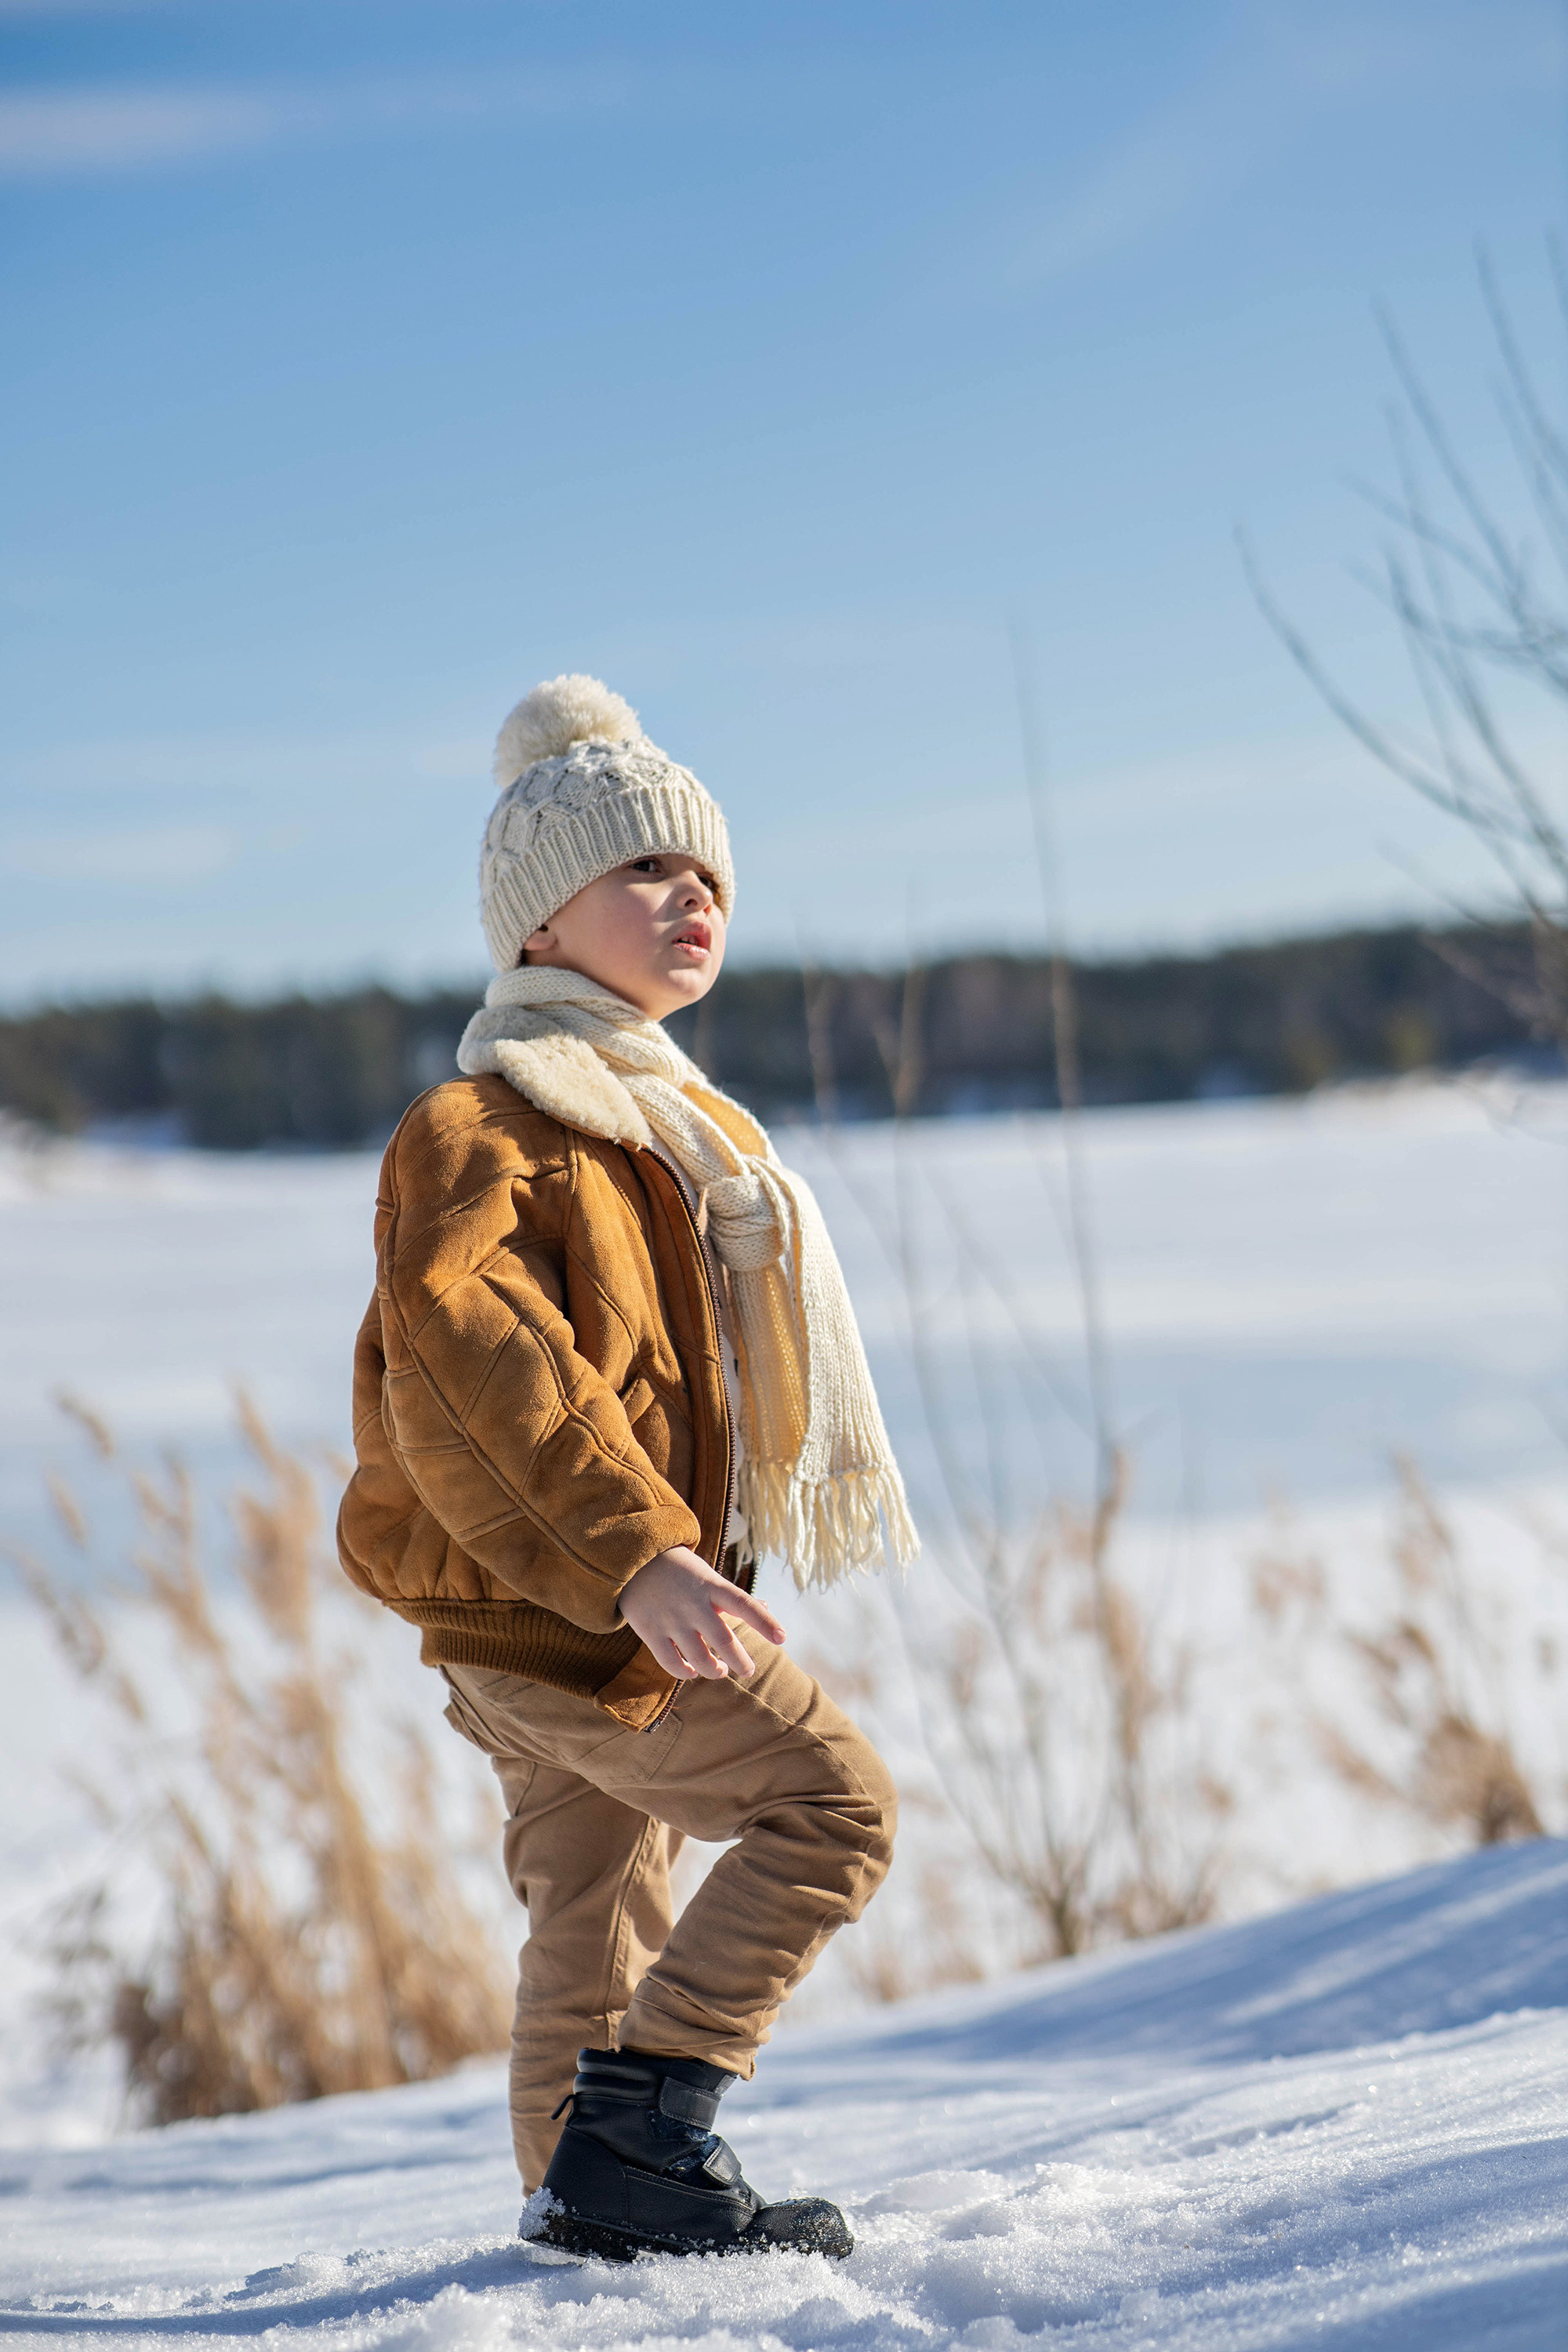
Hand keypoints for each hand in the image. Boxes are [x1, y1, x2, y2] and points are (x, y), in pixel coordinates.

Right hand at [618, 1546, 785, 1680]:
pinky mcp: (650, 1631)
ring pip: (699, 1658)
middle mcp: (693, 1603)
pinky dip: (685, 1673)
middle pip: (724, 1640)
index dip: (765, 1621)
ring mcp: (671, 1619)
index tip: (782, 1637)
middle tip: (748, 1670)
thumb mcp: (707, 1576)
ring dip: (714, 1670)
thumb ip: (733, 1597)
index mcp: (711, 1585)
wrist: (631, 1560)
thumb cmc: (679, 1570)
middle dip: (741, 1660)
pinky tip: (692, 1672)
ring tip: (720, 1670)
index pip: (745, 1604)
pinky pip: (671, 1663)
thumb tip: (766, 1605)